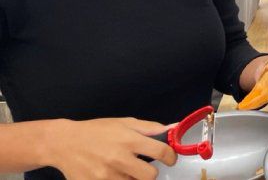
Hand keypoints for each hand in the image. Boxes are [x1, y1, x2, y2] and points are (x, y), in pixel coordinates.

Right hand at [49, 118, 175, 179]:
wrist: (63, 143)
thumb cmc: (97, 131)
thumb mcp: (124, 123)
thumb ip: (151, 128)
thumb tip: (174, 128)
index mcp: (128, 140)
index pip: (161, 152)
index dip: (171, 156)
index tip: (169, 159)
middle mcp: (118, 159)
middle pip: (150, 176)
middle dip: (151, 172)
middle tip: (143, 167)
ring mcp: (105, 176)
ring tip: (126, 171)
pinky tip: (115, 176)